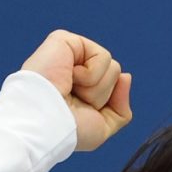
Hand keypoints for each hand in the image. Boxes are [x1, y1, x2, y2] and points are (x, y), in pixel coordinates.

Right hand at [21, 30, 132, 151]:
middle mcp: (76, 70)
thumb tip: (126, 76)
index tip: (79, 115)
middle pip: (115, 77)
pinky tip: (70, 78)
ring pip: (113, 67)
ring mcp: (71, 54)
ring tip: (71, 90)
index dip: (105, 105)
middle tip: (74, 101)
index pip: (113, 89)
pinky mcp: (66, 40)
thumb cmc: (66, 130)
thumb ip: (120, 107)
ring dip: (96, 88)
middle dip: (101, 96)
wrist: (45, 124)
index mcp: (80, 88)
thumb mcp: (102, 127)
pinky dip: (92, 74)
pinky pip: (103, 57)